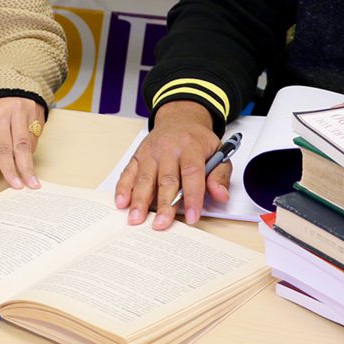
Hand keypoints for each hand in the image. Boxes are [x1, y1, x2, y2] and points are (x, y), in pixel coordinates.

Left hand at [0, 96, 45, 189]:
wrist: (8, 84)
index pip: (3, 148)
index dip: (9, 168)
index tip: (15, 184)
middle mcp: (15, 113)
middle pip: (22, 147)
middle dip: (26, 169)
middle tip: (31, 185)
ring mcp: (30, 112)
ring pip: (31, 143)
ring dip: (26, 158)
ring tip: (22, 164)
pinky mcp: (40, 113)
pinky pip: (37, 136)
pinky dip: (31, 147)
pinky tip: (24, 147)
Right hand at [114, 101, 230, 229]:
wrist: (179, 119)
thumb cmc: (198, 141)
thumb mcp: (218, 151)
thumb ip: (220, 175)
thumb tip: (221, 195)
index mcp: (191, 146)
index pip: (192, 173)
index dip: (192, 196)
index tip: (192, 217)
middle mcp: (169, 149)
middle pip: (166, 179)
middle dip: (164, 204)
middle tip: (161, 224)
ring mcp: (151, 152)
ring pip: (145, 178)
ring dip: (139, 200)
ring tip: (136, 219)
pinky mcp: (138, 156)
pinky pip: (129, 173)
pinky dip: (123, 188)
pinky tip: (122, 203)